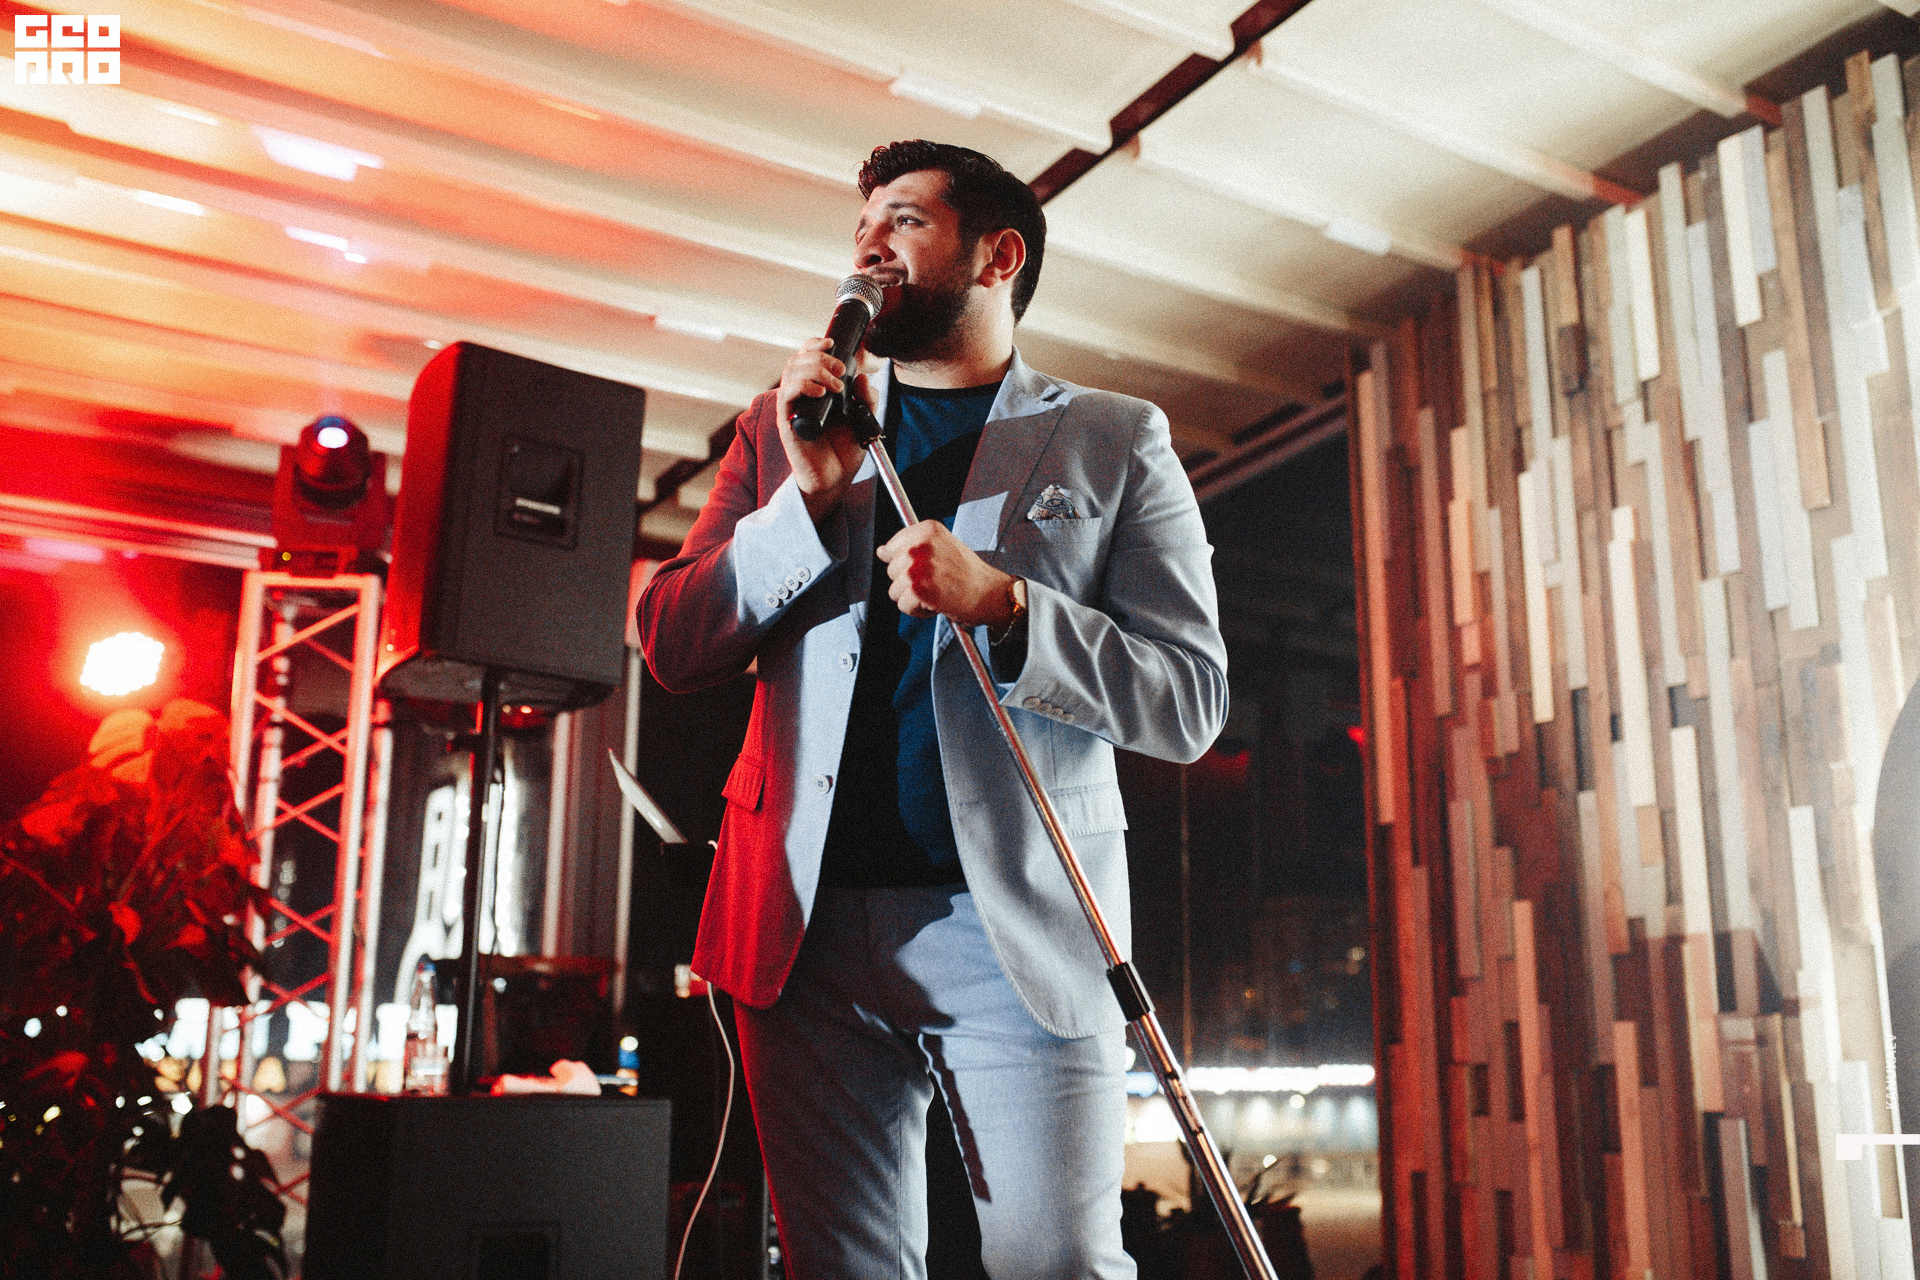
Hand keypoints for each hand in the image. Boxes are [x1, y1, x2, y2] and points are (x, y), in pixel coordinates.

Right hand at [775, 338, 871, 522]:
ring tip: (836, 386)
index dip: (816, 344)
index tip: (833, 342)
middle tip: (840, 371)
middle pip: (798, 359)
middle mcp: (801, 394)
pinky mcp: (787, 421)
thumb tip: (863, 377)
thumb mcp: (864, 419)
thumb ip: (868, 398)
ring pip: (791, 371)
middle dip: (820, 357)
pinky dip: (802, 386)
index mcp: (815, 388)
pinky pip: (786, 394)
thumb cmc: (844, 449)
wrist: (835, 478)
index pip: (807, 356)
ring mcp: (793, 406)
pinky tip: (821, 393)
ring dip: (815, 370)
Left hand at [876, 520, 1015, 629]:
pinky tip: (936, 604)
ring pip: (894, 590)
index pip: (892, 546)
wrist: (990, 593)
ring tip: (936, 593)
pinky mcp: (920, 590)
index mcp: (927, 529)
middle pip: (891, 569)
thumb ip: (911, 547)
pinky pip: (903, 605)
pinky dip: (918, 611)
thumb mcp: (941, 548)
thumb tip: (881, 551)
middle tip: (935, 582)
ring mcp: (920, 567)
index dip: (905, 563)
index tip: (925, 568)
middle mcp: (922, 545)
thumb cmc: (968, 573)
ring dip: (913, 598)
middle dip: (909, 582)